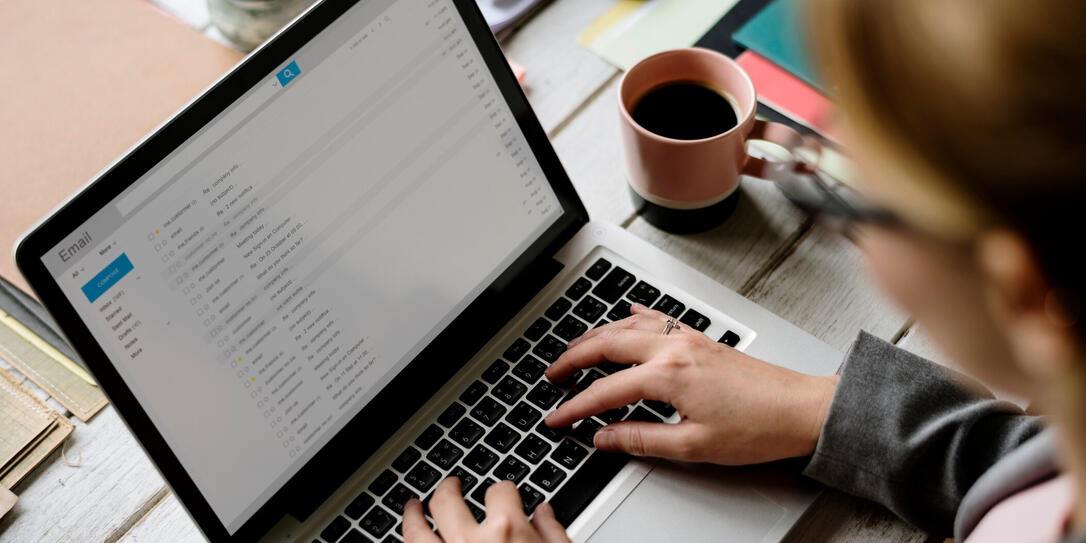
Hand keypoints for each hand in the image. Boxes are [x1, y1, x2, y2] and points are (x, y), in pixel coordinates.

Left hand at [403, 478, 569, 542]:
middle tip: (449, 484)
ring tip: (413, 506)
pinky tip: (410, 539)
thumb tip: (545, 514)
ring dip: (412, 515)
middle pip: (447, 500)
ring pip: (415, 530)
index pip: (500, 491)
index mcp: (507, 530)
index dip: (502, 490)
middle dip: (447, 488)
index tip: (502, 493)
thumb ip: (553, 534)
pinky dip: (408, 541)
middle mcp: (470, 541)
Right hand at [544, 304, 837, 464]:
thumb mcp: (693, 446)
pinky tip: (626, 315)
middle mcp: (674, 348)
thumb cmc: (759, 428)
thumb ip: (641, 439)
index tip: (556, 418)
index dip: (574, 407)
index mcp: (668, 376)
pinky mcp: (701, 339)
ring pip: (627, 326)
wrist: (802, 410)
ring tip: (574, 349)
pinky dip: (633, 317)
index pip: (604, 392)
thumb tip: (605, 438)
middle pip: (606, 344)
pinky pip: (657, 318)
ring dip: (595, 335)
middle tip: (551, 375)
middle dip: (572, 358)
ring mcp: (688, 339)